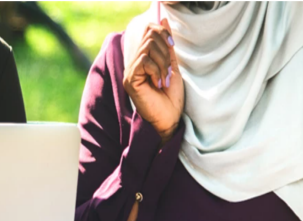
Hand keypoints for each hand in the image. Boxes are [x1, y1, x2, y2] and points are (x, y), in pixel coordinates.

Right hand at [123, 18, 183, 142]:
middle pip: (150, 36)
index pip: (149, 30)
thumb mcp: (171, 65)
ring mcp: (130, 72)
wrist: (170, 118)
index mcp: (143, 58)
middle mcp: (133, 63)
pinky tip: (158, 83)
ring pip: (148, 48)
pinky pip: (144, 61)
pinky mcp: (130, 80)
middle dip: (165, 50)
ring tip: (164, 78)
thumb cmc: (171, 97)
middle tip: (168, 69)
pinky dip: (156, 70)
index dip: (163, 33)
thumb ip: (167, 45)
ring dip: (163, 62)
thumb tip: (163, 19)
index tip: (172, 46)